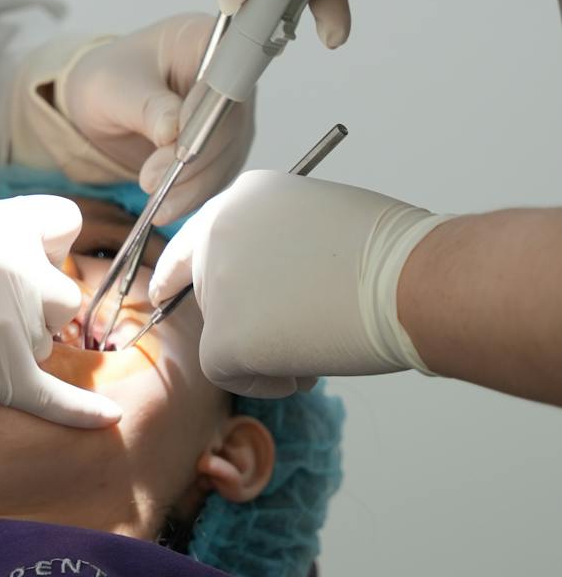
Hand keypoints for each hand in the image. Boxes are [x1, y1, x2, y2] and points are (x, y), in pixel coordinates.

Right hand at [0, 197, 120, 426]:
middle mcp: (17, 266)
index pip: (66, 224)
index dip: (49, 245)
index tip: (28, 261)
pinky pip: (59, 399)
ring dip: (18, 350)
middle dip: (37, 309)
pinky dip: (82, 413)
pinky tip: (107, 418)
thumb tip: (30, 254)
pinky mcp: (4, 374)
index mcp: (0, 223)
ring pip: (48, 343)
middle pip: (66, 295)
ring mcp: (14, 321)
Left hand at [59, 14, 255, 222]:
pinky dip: (194, 192)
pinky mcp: (223, 146)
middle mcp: (225, 76)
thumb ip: (145, 105)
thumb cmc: (108, 79)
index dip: (206, 110)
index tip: (176, 140)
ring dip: (194, 182)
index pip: (223, 74)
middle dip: (194, 155)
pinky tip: (169, 205)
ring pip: (227, 153)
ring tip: (158, 202)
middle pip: (230, 120)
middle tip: (154, 180)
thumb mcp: (114, 86)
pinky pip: (218, 173)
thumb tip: (173, 132)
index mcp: (202, 40)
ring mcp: (229, 114)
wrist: (102, 103)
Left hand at [148, 170, 448, 395]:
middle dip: (249, 318)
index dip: (182, 271)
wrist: (412, 282)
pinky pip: (225, 370)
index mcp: (246, 195)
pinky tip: (305, 365)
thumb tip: (264, 284)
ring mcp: (217, 279)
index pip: (198, 236)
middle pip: (209, 290)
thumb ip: (279, 242)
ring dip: (266, 348)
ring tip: (321, 337)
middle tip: (303, 327)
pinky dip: (262, 381)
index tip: (164, 293)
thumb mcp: (320, 222)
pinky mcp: (223, 333)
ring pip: (222, 333)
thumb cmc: (393, 255)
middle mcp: (219, 228)